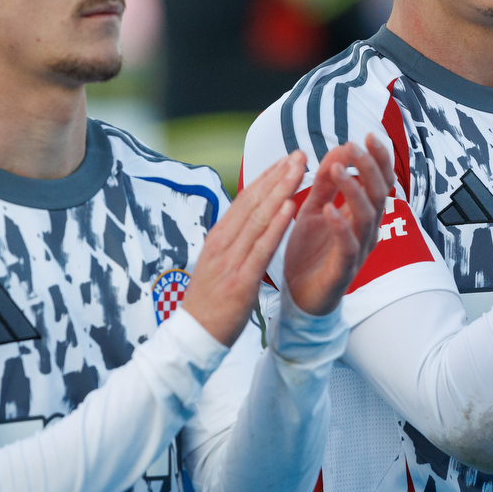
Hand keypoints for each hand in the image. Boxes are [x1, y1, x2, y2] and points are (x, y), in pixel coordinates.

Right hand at [183, 152, 305, 345]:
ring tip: (299, 170)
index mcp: (218, 238)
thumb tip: (247, 220)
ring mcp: (230, 261)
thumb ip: (232, 241)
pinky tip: (291, 208)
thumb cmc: (209, 302)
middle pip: (252, 202)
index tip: (286, 159)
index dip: (266, 177)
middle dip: (277, 175)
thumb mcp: (216, 263)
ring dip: (280, 191)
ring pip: (258, 218)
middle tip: (299, 153)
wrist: (193, 337)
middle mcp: (222, 243)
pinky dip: (276, 226)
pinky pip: (261, 248)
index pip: (244, 200)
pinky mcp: (240, 281)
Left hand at [284, 136, 395, 315]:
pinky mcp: (343, 270)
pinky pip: (348, 246)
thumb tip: (338, 148)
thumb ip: (324, 183)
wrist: (298, 298)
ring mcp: (358, 251)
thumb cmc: (309, 253)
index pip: (379, 182)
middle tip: (354, 145)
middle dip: (369, 167)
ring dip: (353, 190)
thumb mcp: (312, 210)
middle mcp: (366, 231)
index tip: (368, 135)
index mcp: (360, 214)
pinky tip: (329, 208)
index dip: (378, 159)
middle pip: (379, 194)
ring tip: (336, 168)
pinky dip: (340, 226)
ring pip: (367, 217)